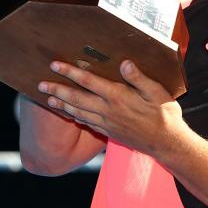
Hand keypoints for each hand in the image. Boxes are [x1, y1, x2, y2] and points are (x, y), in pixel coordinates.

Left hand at [37, 60, 185, 156]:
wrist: (167, 144)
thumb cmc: (165, 115)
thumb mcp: (157, 92)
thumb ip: (139, 77)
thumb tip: (124, 63)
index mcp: (119, 97)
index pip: (89, 81)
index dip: (71, 72)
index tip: (55, 65)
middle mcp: (108, 110)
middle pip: (76, 98)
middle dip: (57, 89)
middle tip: (40, 83)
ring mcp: (107, 123)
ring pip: (78, 112)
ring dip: (61, 104)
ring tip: (47, 97)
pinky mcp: (109, 132)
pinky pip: (86, 123)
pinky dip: (74, 117)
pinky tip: (68, 114)